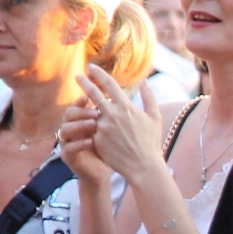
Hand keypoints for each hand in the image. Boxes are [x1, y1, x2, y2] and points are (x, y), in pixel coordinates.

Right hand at [58, 99, 112, 188]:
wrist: (104, 172)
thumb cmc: (108, 148)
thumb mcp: (110, 129)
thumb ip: (108, 115)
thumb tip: (115, 96)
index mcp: (80, 121)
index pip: (77, 106)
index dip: (80, 101)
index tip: (89, 96)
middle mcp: (72, 130)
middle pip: (68, 114)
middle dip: (81, 112)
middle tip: (96, 113)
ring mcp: (68, 143)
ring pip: (64, 130)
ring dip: (79, 125)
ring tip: (93, 125)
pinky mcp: (68, 157)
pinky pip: (68, 148)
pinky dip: (79, 144)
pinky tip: (91, 142)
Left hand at [74, 65, 164, 182]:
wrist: (143, 165)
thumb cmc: (151, 142)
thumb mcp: (155, 117)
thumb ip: (149, 97)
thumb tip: (146, 82)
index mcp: (126, 107)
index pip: (110, 84)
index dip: (99, 74)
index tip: (91, 67)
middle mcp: (112, 114)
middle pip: (93, 93)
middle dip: (84, 83)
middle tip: (77, 76)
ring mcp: (102, 127)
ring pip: (91, 113)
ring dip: (87, 110)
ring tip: (82, 107)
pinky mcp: (96, 139)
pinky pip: (91, 130)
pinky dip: (91, 128)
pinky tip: (90, 130)